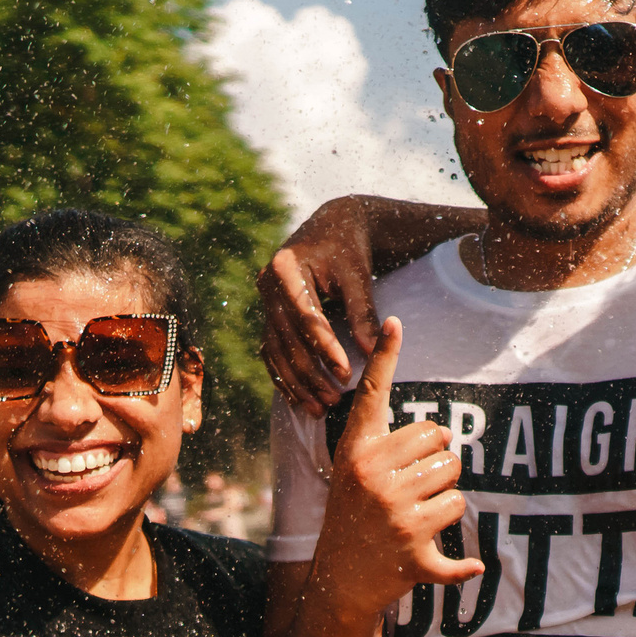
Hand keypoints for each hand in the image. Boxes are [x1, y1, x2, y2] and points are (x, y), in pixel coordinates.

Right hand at [260, 199, 380, 416]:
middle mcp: (267, 284)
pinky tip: (300, 399)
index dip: (326, 347)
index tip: (347, 372)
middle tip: (333, 399)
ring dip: (297, 382)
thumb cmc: (348, 249)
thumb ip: (362, 311)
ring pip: (276, 350)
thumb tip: (372, 351)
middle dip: (310, 372)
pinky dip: (285, 377)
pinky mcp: (268, 316)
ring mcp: (264, 301)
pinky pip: (272, 352)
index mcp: (286, 267)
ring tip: (320, 408)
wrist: (332, 228)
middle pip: (288, 338)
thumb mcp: (358, 276)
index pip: (307, 316)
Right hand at [302, 317, 484, 619]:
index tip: (395, 322)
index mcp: (356, 453)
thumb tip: (434, 423)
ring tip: (418, 517)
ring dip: (447, 501)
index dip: (386, 358)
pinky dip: (465, 558)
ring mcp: (393, 513)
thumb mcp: (353, 473)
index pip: (373, 397)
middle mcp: (372, 476)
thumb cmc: (353, 516)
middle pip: (442, 443)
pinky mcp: (413, 550)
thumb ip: (382, 443)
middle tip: (415, 489)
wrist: (338, 582)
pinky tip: (467, 566)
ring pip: (456, 483)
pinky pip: (460, 528)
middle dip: (440, 464)